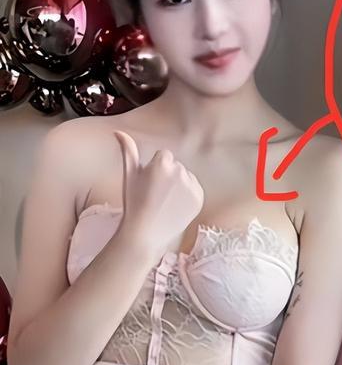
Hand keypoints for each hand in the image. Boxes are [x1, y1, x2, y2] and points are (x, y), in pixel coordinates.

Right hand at [113, 130, 203, 259]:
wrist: (144, 234)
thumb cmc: (133, 203)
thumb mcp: (129, 175)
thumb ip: (128, 150)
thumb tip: (119, 131)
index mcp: (163, 162)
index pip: (164, 156)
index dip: (155, 170)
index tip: (149, 185)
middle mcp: (180, 171)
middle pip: (176, 166)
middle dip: (167, 177)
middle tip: (155, 195)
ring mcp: (192, 185)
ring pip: (186, 177)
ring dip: (178, 185)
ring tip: (165, 202)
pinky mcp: (200, 198)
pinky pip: (194, 189)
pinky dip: (187, 196)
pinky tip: (174, 207)